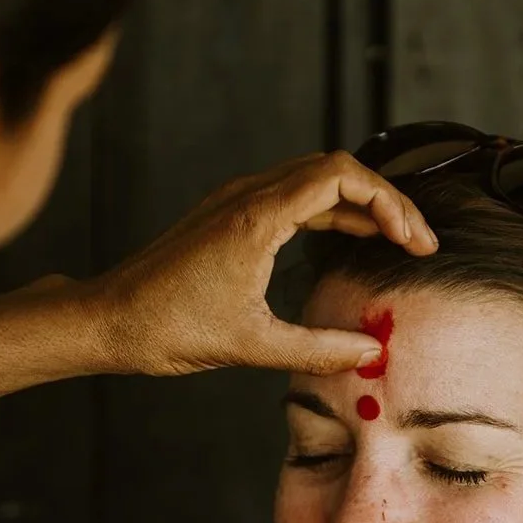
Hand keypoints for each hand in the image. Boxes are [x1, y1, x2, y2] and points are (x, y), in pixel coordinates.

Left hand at [87, 151, 437, 376]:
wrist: (106, 319)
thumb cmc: (167, 328)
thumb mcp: (251, 345)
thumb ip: (319, 348)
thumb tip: (371, 353)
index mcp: (256, 216)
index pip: (342, 176)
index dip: (390, 203)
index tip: (415, 243)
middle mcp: (247, 196)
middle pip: (335, 169)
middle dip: (384, 201)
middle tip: (416, 244)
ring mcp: (234, 200)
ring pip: (313, 180)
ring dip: (358, 204)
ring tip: (392, 242)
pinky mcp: (226, 215)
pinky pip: (290, 196)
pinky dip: (328, 211)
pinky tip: (346, 240)